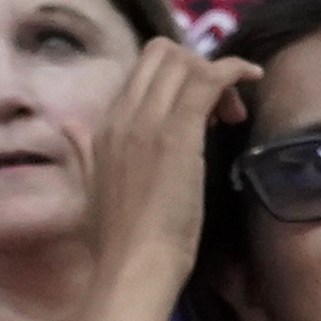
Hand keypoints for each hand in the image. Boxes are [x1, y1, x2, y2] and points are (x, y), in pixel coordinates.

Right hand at [88, 32, 245, 303]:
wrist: (133, 266)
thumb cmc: (119, 240)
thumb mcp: (93, 187)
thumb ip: (84, 151)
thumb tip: (68, 126)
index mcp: (104, 125)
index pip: (141, 72)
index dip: (174, 80)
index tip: (197, 114)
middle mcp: (124, 114)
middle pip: (162, 54)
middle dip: (196, 67)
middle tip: (217, 109)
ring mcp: (150, 120)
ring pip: (186, 61)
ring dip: (217, 75)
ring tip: (231, 113)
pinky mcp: (179, 132)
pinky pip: (209, 78)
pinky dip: (235, 70)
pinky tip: (252, 77)